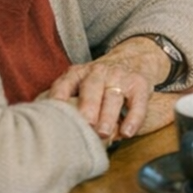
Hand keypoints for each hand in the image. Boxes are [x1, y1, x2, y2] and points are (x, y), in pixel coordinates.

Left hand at [44, 37, 165, 140]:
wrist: (132, 59)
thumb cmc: (98, 85)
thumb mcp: (80, 85)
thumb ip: (68, 103)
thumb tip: (52, 132)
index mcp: (77, 73)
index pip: (64, 84)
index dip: (58, 99)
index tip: (53, 116)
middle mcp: (98, 72)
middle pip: (91, 88)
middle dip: (88, 108)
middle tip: (85, 126)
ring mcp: (119, 76)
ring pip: (113, 96)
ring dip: (108, 116)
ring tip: (104, 134)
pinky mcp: (139, 83)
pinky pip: (137, 102)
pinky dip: (133, 118)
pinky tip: (127, 133)